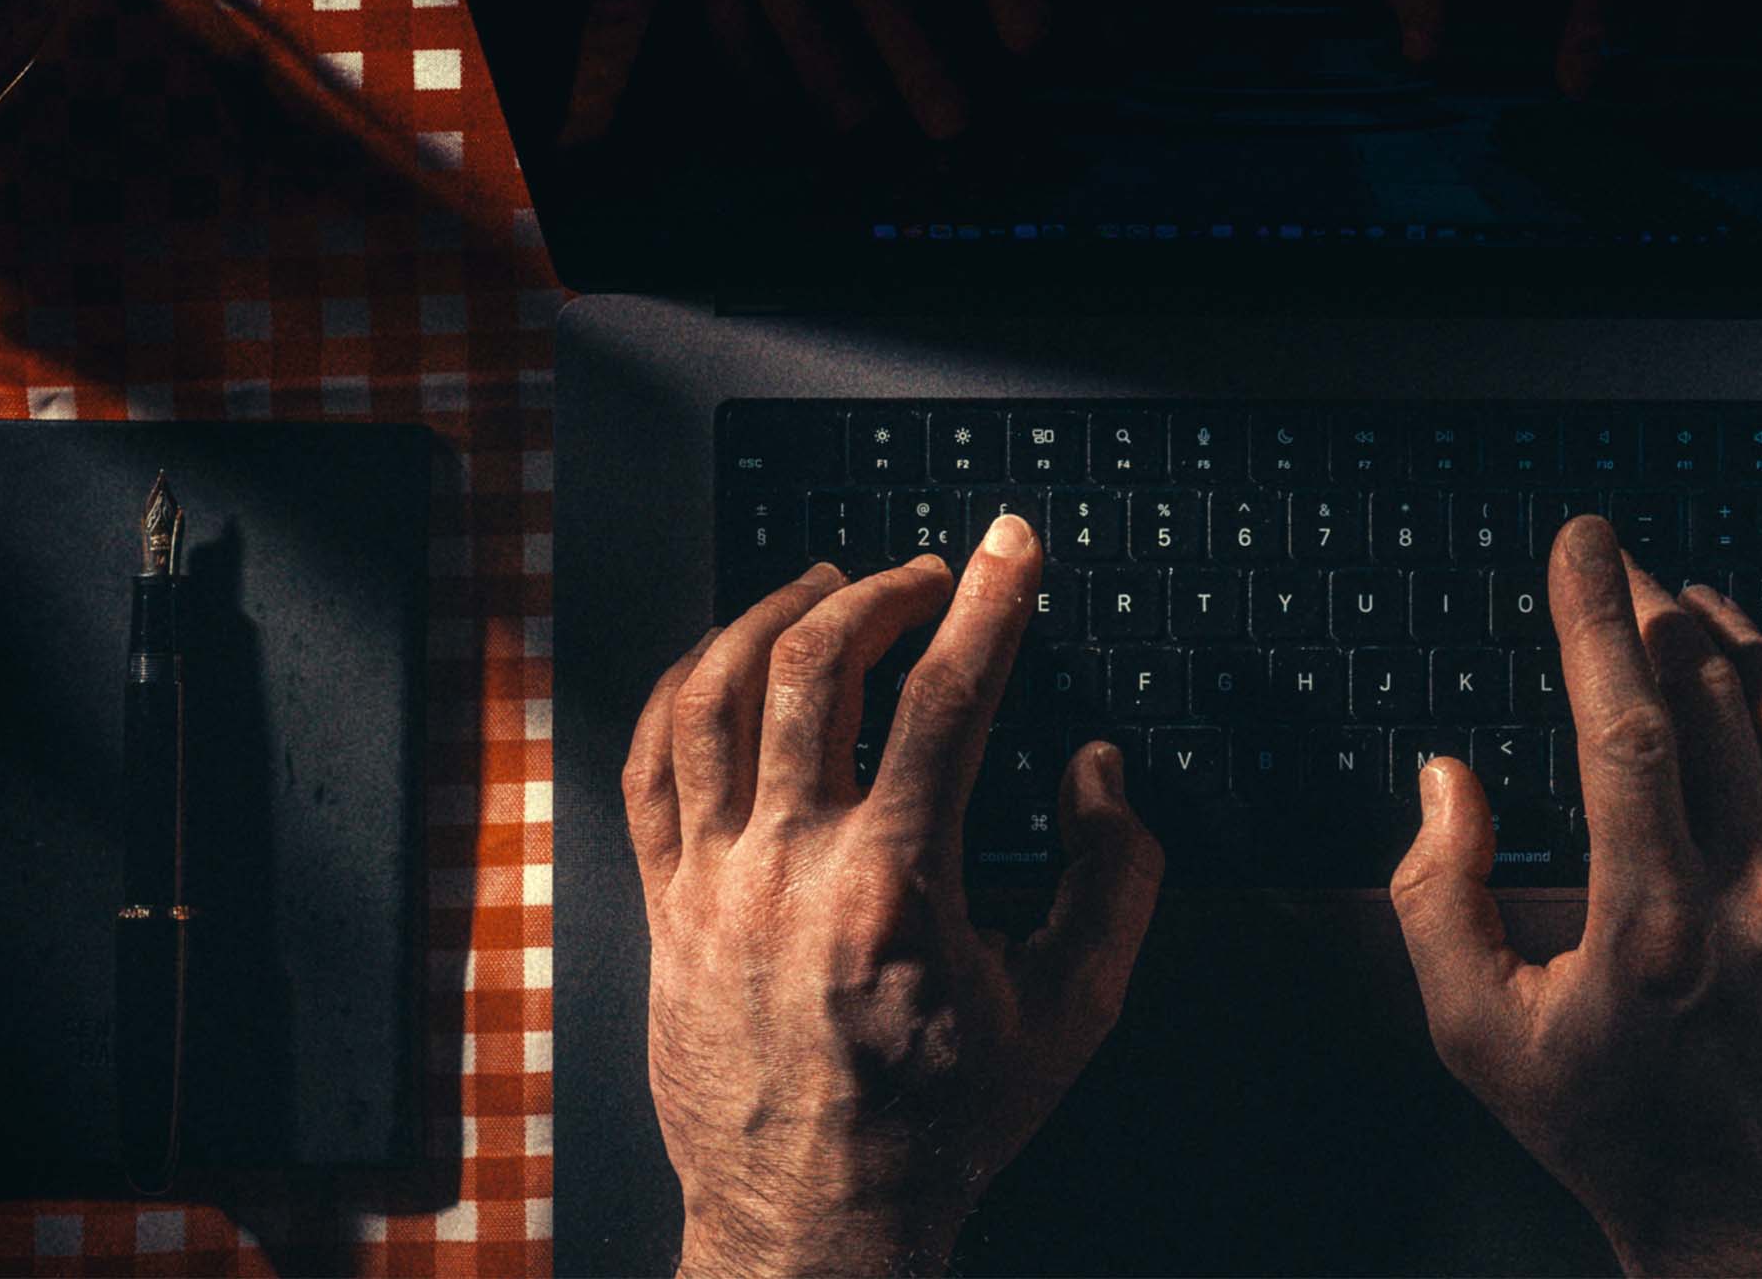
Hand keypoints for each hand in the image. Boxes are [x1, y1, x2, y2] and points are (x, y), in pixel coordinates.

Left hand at [619, 516, 1162, 1276]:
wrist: (816, 1219)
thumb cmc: (939, 1126)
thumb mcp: (1070, 1012)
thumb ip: (1113, 880)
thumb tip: (1097, 771)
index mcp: (896, 889)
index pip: (947, 697)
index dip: (989, 601)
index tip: (1009, 549)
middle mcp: (791, 871)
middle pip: (816, 670)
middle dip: (882, 593)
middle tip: (928, 574)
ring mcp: (713, 886)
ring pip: (716, 699)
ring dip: (772, 618)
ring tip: (823, 586)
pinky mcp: (666, 909)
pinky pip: (648, 768)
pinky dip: (683, 691)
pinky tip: (719, 662)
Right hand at [1390, 516, 1761, 1276]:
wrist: (1754, 1229)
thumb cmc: (1614, 1133)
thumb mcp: (1476, 1034)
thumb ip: (1434, 899)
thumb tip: (1446, 776)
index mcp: (1652, 924)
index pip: (1625, 725)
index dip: (1597, 615)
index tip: (1584, 543)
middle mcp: (1758, 899)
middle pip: (1710, 699)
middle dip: (1655, 615)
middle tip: (1621, 577)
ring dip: (1742, 642)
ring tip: (1696, 609)